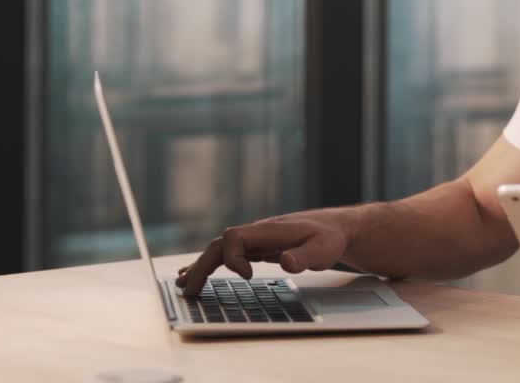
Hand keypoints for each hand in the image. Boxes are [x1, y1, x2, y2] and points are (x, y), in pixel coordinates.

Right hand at [175, 210, 349, 295]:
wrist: (336, 228)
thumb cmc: (329, 238)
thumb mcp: (324, 248)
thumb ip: (305, 256)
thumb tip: (286, 262)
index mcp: (269, 230)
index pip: (235, 236)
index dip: (233, 257)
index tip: (247, 276)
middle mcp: (257, 233)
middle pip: (220, 244)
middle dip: (202, 266)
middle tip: (189, 290)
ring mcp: (255, 241)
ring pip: (220, 250)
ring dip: (200, 267)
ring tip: (183, 286)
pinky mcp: (257, 249)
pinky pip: (227, 255)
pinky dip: (210, 265)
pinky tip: (196, 275)